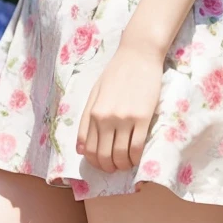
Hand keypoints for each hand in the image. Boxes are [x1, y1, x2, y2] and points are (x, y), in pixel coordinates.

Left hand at [76, 39, 164, 173]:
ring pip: (120, 155)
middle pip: (103, 155)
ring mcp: (124, 118)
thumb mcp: (95, 93)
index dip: (93, 161)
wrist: (138, 55)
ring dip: (122, 165)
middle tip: (114, 167)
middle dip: (107, 167)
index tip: (100, 163)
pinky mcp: (143, 118)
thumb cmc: (116, 72)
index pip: (88, 148)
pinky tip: (136, 157)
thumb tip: (80, 149)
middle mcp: (105, 117)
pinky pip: (137, 147)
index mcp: (93, 111)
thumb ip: (87, 119)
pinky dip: (135, 158)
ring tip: (125, 163)